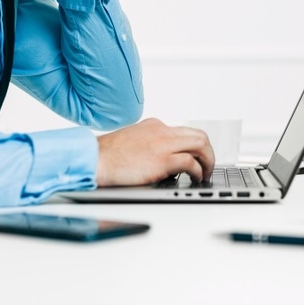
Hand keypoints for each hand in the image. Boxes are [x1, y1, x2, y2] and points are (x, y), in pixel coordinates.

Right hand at [96, 118, 214, 186]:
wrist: (95, 159)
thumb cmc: (109, 155)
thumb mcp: (133, 141)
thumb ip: (151, 144)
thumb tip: (164, 158)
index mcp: (155, 126)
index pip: (185, 131)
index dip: (196, 146)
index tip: (198, 157)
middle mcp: (162, 131)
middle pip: (199, 135)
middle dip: (208, 152)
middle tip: (207, 165)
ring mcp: (163, 144)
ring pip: (200, 144)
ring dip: (208, 161)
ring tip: (205, 173)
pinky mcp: (161, 160)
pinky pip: (190, 162)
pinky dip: (198, 170)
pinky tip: (195, 178)